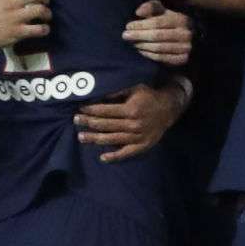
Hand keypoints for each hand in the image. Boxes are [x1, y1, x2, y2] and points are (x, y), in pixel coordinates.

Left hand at [74, 80, 188, 161]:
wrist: (168, 109)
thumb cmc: (148, 96)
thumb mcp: (135, 88)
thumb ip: (117, 92)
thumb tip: (99, 94)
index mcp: (130, 109)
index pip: (105, 111)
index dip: (91, 110)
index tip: (79, 109)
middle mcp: (133, 124)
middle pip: (106, 125)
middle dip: (89, 122)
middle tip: (76, 121)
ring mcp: (137, 137)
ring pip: (112, 139)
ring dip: (95, 139)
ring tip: (81, 137)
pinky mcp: (142, 146)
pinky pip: (126, 153)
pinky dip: (115, 156)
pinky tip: (103, 157)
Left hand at [123, 0, 191, 65]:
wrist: (185, 37)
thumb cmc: (168, 21)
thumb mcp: (161, 10)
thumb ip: (150, 7)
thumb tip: (138, 12)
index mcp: (181, 19)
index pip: (158, 22)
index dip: (141, 25)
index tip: (128, 26)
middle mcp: (186, 34)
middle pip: (157, 36)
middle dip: (139, 36)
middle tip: (125, 36)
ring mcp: (186, 48)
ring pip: (159, 48)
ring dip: (142, 46)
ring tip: (132, 43)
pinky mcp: (183, 59)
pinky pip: (162, 58)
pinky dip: (149, 55)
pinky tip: (141, 51)